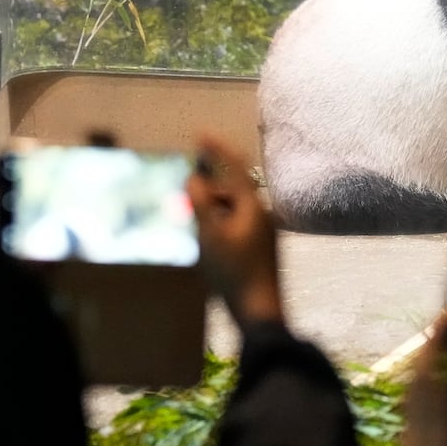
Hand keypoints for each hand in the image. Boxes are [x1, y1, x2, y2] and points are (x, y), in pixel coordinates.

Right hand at [186, 133, 282, 325]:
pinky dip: (218, 225)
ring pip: (232, 211)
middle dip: (207, 189)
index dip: (217, 148)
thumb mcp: (210, 234)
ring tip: (190, 222)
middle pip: (231, 190)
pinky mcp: (260, 250)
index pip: (235, 167)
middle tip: (183, 196)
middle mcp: (262, 215)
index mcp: (253, 206)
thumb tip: (193, 176)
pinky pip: (236, 227)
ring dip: (211, 209)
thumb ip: (201, 202)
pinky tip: (206, 242)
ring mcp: (263, 233)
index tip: (200, 133)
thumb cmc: (233, 272)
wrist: (259, 311)